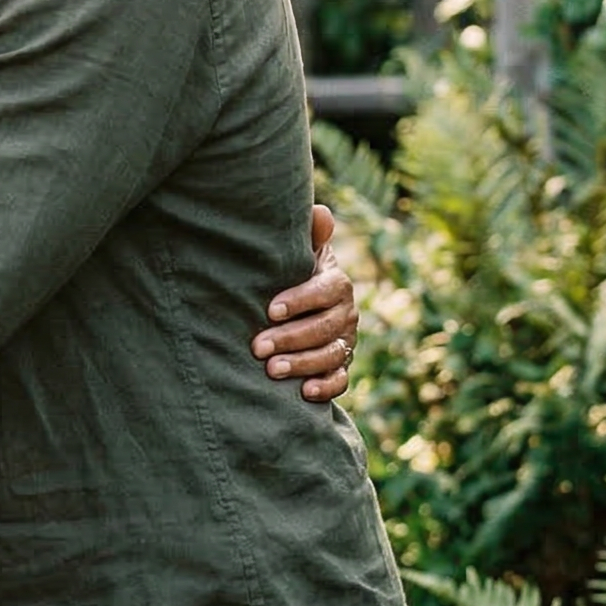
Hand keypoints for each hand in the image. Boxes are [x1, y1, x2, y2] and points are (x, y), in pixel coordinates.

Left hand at [254, 202, 359, 402]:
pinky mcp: (342, 366)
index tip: (269, 309)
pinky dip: (326, 387)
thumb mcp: (300, 252)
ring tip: (271, 370)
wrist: (305, 303)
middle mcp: (347, 313)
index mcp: (337, 283)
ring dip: (302, 364)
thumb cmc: (294, 272)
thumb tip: (320, 212)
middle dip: (291, 338)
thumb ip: (309, 235)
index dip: (299, 300)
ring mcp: (347, 341)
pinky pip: (341, 380)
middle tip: (258, 347)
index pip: (324, 291)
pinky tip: (303, 392)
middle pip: (324, 328)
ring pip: (331, 355)